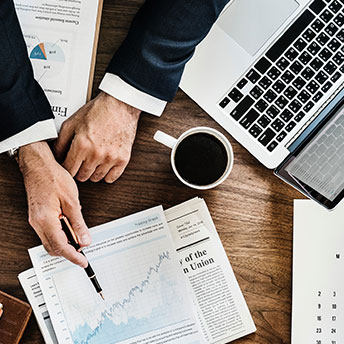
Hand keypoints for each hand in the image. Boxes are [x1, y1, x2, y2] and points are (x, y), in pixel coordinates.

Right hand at [18, 141, 90, 266]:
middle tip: (83, 249)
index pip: (60, 246)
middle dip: (69, 252)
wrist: (39, 166)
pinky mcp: (37, 217)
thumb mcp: (72, 201)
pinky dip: (60, 234)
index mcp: (46, 220)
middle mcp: (37, 223)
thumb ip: (78, 223)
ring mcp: (36, 221)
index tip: (83, 262)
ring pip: (50, 241)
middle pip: (53, 248)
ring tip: (79, 236)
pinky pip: (49, 232)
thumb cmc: (53, 178)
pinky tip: (70, 227)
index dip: (73, 256)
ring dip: (65, 243)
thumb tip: (85, 239)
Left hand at [54, 92, 140, 182]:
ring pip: (96, 178)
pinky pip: (111, 178)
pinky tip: (104, 165)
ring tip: (92, 162)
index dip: (66, 168)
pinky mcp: (123, 159)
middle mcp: (96, 153)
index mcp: (82, 144)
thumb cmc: (98, 111)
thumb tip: (56, 156)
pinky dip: (106, 174)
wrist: (120, 105)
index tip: (68, 164)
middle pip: (82, 176)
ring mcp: (111, 158)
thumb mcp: (72, 122)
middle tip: (80, 162)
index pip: (68, 169)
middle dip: (78, 170)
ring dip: (92, 172)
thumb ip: (61, 141)